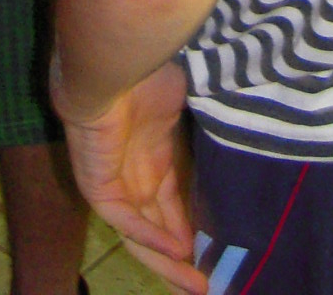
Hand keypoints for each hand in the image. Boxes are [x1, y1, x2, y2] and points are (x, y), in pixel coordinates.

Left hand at [59, 63, 205, 293]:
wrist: (110, 59)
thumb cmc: (149, 71)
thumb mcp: (185, 110)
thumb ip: (198, 139)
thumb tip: (234, 151)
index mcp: (154, 157)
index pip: (173, 207)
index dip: (193, 231)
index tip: (219, 253)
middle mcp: (134, 176)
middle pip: (158, 230)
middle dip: (182, 261)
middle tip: (207, 286)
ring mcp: (115, 182)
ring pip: (141, 236)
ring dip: (168, 262)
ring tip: (197, 285)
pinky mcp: (97, 184)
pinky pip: (124, 220)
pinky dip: (150, 236)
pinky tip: (178, 249)